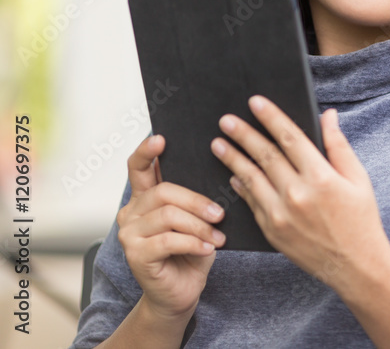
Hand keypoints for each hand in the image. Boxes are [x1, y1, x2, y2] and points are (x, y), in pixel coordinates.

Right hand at [116, 135, 227, 318]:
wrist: (181, 291)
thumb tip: (219, 170)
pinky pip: (169, 241)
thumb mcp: (197, 219)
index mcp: (144, 198)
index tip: (162, 138)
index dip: (147, 150)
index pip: (137, 167)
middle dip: (197, 201)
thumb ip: (195, 198)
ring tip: (217, 236)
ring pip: (169, 216)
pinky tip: (208, 249)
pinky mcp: (135, 255)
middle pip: (163, 191)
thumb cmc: (192, 251)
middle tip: (220, 214)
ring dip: (199, 226)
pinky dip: (193, 244)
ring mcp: (129, 234)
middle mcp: (131, 212)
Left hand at [210, 96, 389, 296]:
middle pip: (265, 155)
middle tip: (226, 120)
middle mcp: (298, 194)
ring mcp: (282, 215)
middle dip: (244, 134)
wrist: (355, 267)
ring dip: (232, 159)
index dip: (271, 117)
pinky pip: (252, 203)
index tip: (255, 102)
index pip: (289, 137)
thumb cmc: (362, 219)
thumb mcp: (358, 179)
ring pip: (251, 178)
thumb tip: (327, 116)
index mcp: (322, 177)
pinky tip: (233, 175)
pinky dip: (241, 186)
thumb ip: (339, 145)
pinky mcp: (273, 232)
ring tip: (218, 143)